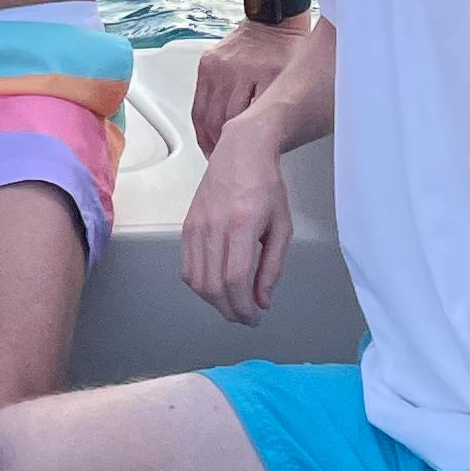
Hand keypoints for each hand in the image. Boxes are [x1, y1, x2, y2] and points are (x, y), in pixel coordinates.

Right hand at [181, 119, 292, 321]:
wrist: (241, 153)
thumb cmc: (266, 187)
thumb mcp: (282, 226)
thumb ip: (272, 266)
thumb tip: (262, 300)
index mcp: (242, 224)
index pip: (236, 279)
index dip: (244, 306)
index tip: (255, 317)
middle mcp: (214, 227)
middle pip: (213, 285)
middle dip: (230, 310)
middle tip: (245, 316)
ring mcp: (196, 227)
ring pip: (197, 281)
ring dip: (214, 302)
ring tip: (233, 304)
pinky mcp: (186, 227)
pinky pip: (187, 268)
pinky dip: (200, 286)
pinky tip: (217, 287)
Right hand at [192, 18, 300, 152]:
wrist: (273, 19)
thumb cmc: (287, 51)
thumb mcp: (293, 81)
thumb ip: (280, 109)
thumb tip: (270, 141)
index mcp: (265, 74)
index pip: (245, 122)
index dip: (242, 146)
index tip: (243, 160)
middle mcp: (237, 69)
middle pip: (222, 121)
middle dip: (222, 147)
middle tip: (227, 162)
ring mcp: (218, 66)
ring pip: (206, 114)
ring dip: (208, 138)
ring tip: (215, 154)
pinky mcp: (207, 64)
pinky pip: (199, 101)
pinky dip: (201, 121)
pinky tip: (207, 134)